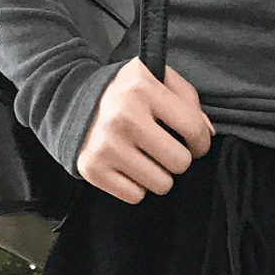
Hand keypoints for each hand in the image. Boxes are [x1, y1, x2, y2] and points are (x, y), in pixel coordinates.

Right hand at [76, 55, 214, 203]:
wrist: (67, 100)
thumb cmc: (124, 92)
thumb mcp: (155, 78)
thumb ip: (188, 100)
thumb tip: (207, 134)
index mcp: (142, 88)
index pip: (194, 129)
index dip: (201, 142)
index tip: (193, 143)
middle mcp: (123, 117)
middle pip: (180, 163)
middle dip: (177, 159)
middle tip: (164, 150)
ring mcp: (106, 146)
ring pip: (161, 184)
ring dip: (158, 175)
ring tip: (145, 158)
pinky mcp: (93, 169)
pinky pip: (136, 196)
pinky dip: (136, 186)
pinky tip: (127, 167)